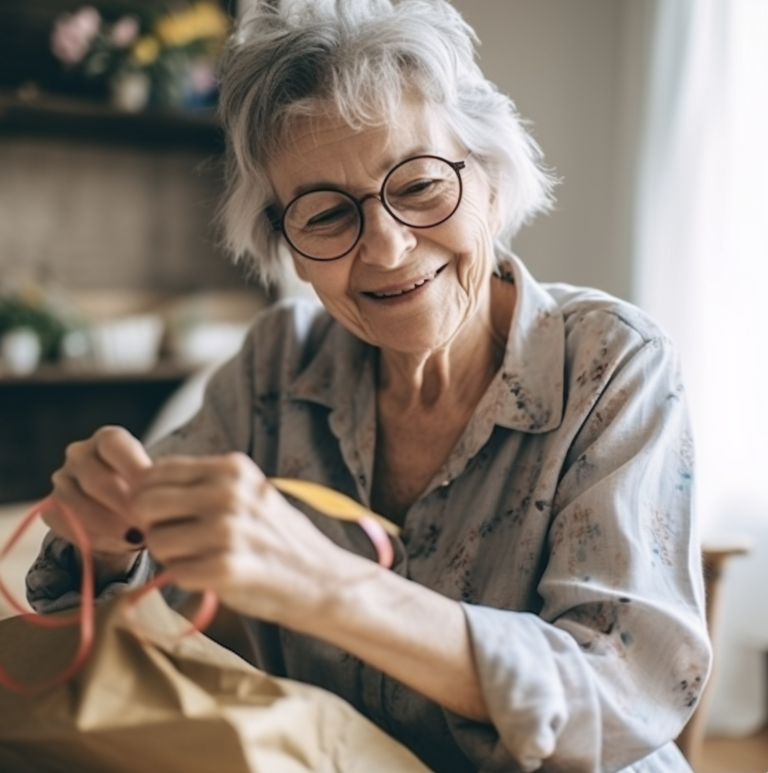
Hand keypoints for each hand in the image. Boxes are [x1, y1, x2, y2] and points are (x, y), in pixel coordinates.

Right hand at [47, 426, 151, 576]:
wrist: (123, 512)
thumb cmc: (146, 490)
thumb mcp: (156, 480)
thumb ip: (155, 484)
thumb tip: (163, 500)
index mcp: (107, 438)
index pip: (114, 445)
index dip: (135, 470)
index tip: (157, 495)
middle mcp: (79, 454)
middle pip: (97, 481)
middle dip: (125, 507)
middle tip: (149, 525)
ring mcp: (61, 480)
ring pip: (78, 507)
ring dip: (110, 527)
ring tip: (138, 538)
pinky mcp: (51, 508)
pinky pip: (67, 526)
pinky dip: (96, 539)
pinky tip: (120, 543)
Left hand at [130, 453, 353, 624]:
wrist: (321, 578)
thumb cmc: (278, 538)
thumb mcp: (248, 493)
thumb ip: (203, 484)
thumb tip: (140, 483)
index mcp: (233, 468)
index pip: (156, 471)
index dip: (151, 495)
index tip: (168, 512)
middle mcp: (229, 493)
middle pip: (145, 502)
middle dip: (154, 524)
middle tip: (180, 538)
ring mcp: (228, 531)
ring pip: (155, 539)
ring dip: (170, 555)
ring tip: (202, 557)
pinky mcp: (226, 568)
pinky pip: (175, 572)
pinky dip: (188, 578)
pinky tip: (214, 575)